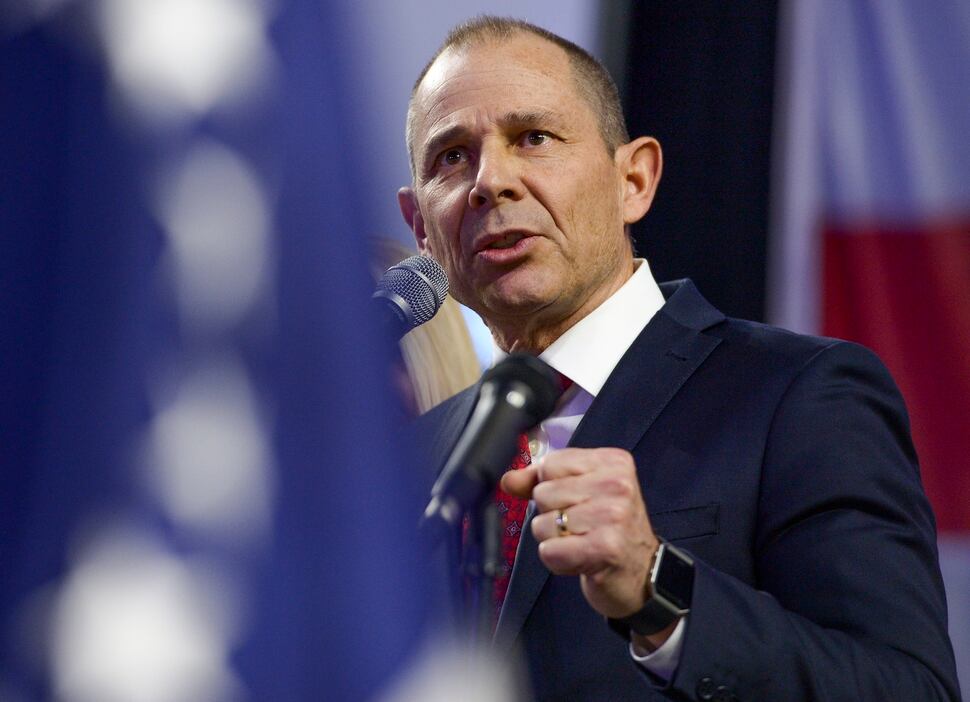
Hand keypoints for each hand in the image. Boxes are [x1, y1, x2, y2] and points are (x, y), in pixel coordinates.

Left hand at [501, 447, 659, 620]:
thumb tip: (509, 480)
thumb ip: (541, 481)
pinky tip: (580, 559)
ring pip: (543, 523)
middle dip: (552, 514)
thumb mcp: (581, 492)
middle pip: (543, 493)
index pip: (550, 464)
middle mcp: (617, 484)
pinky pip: (550, 551)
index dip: (549, 486)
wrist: (641, 572)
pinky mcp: (605, 548)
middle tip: (581, 525)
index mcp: (612, 462)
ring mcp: (613, 516)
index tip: (575, 500)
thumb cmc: (609, 528)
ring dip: (554, 539)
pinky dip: (557, 560)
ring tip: (581, 541)